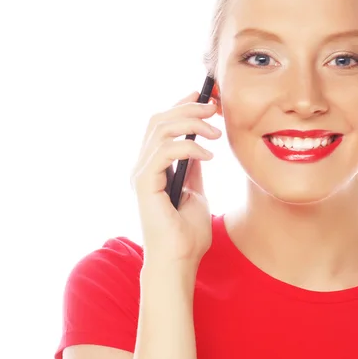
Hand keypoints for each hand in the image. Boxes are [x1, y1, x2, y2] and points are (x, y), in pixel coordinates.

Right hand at [130, 90, 221, 283]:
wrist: (180, 261)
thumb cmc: (186, 234)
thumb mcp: (196, 191)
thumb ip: (193, 168)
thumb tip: (200, 147)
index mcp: (153, 166)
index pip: (162, 125)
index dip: (181, 105)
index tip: (205, 97)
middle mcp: (143, 166)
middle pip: (158, 120)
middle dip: (187, 107)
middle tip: (214, 107)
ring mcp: (141, 174)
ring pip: (160, 130)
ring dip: (191, 123)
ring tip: (216, 131)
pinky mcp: (145, 184)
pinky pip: (165, 152)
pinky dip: (189, 147)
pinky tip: (209, 155)